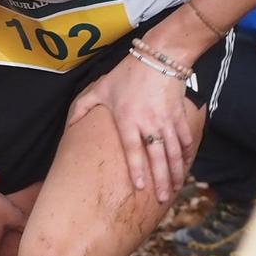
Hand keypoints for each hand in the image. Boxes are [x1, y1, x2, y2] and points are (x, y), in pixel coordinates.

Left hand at [66, 53, 195, 203]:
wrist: (159, 56)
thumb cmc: (128, 73)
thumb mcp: (102, 88)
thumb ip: (83, 107)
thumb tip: (69, 125)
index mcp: (128, 119)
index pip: (133, 149)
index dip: (136, 169)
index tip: (139, 187)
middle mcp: (149, 122)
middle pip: (157, 156)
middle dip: (162, 180)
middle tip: (163, 199)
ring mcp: (166, 120)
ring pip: (174, 151)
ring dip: (176, 172)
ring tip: (175, 189)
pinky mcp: (179, 116)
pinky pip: (185, 139)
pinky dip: (187, 155)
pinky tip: (185, 167)